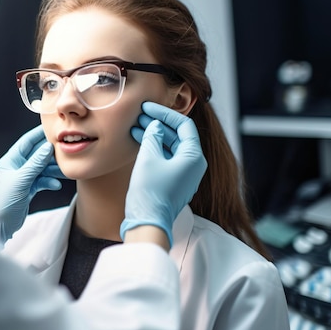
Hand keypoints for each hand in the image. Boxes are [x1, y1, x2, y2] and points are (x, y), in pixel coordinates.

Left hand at [0, 125, 65, 242]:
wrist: (0, 226)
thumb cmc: (4, 202)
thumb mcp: (21, 180)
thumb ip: (35, 164)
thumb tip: (47, 147)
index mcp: (10, 161)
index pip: (26, 142)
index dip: (39, 135)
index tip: (53, 129)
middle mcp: (16, 167)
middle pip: (36, 155)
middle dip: (50, 154)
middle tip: (65, 151)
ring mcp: (23, 178)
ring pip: (41, 169)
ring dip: (53, 170)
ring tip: (65, 171)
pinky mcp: (28, 189)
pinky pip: (42, 181)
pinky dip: (49, 181)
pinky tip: (56, 184)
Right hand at [120, 102, 206, 245]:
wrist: (148, 221)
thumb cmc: (150, 190)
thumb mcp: (149, 156)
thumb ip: (153, 135)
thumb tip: (156, 126)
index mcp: (194, 156)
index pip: (183, 125)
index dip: (165, 113)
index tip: (148, 107)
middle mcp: (194, 165)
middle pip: (178, 135)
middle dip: (159, 123)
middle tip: (140, 115)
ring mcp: (185, 174)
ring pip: (171, 146)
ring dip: (155, 135)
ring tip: (136, 126)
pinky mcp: (175, 182)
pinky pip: (167, 158)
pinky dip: (155, 148)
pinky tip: (140, 141)